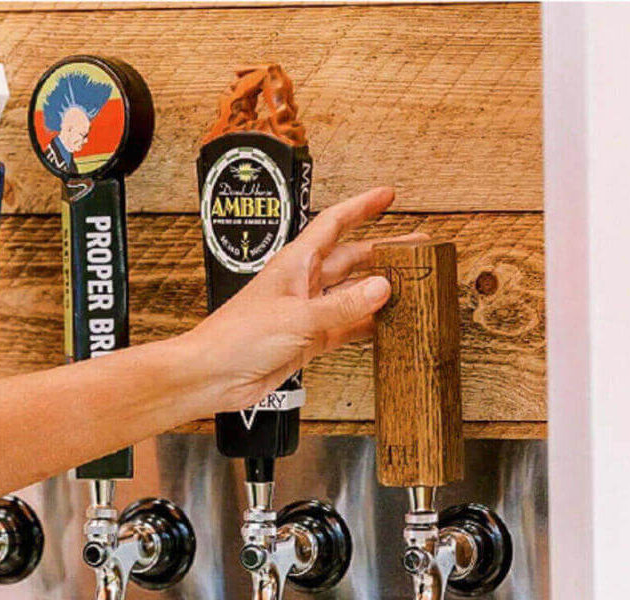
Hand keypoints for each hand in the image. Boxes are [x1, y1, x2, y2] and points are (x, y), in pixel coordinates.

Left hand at [183, 186, 417, 412]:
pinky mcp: (306, 340)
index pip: (334, 224)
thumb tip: (381, 288)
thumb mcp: (298, 317)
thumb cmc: (236, 337)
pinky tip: (385, 325)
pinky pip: (344, 328)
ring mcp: (305, 313)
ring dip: (378, 292)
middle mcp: (301, 285)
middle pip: (350, 260)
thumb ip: (343, 305)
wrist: (213, 374)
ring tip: (410, 288)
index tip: (386, 196)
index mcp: (294, 264)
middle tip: (415, 249)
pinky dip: (365, 326)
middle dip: (383, 253)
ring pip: (351, 296)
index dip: (361, 207)